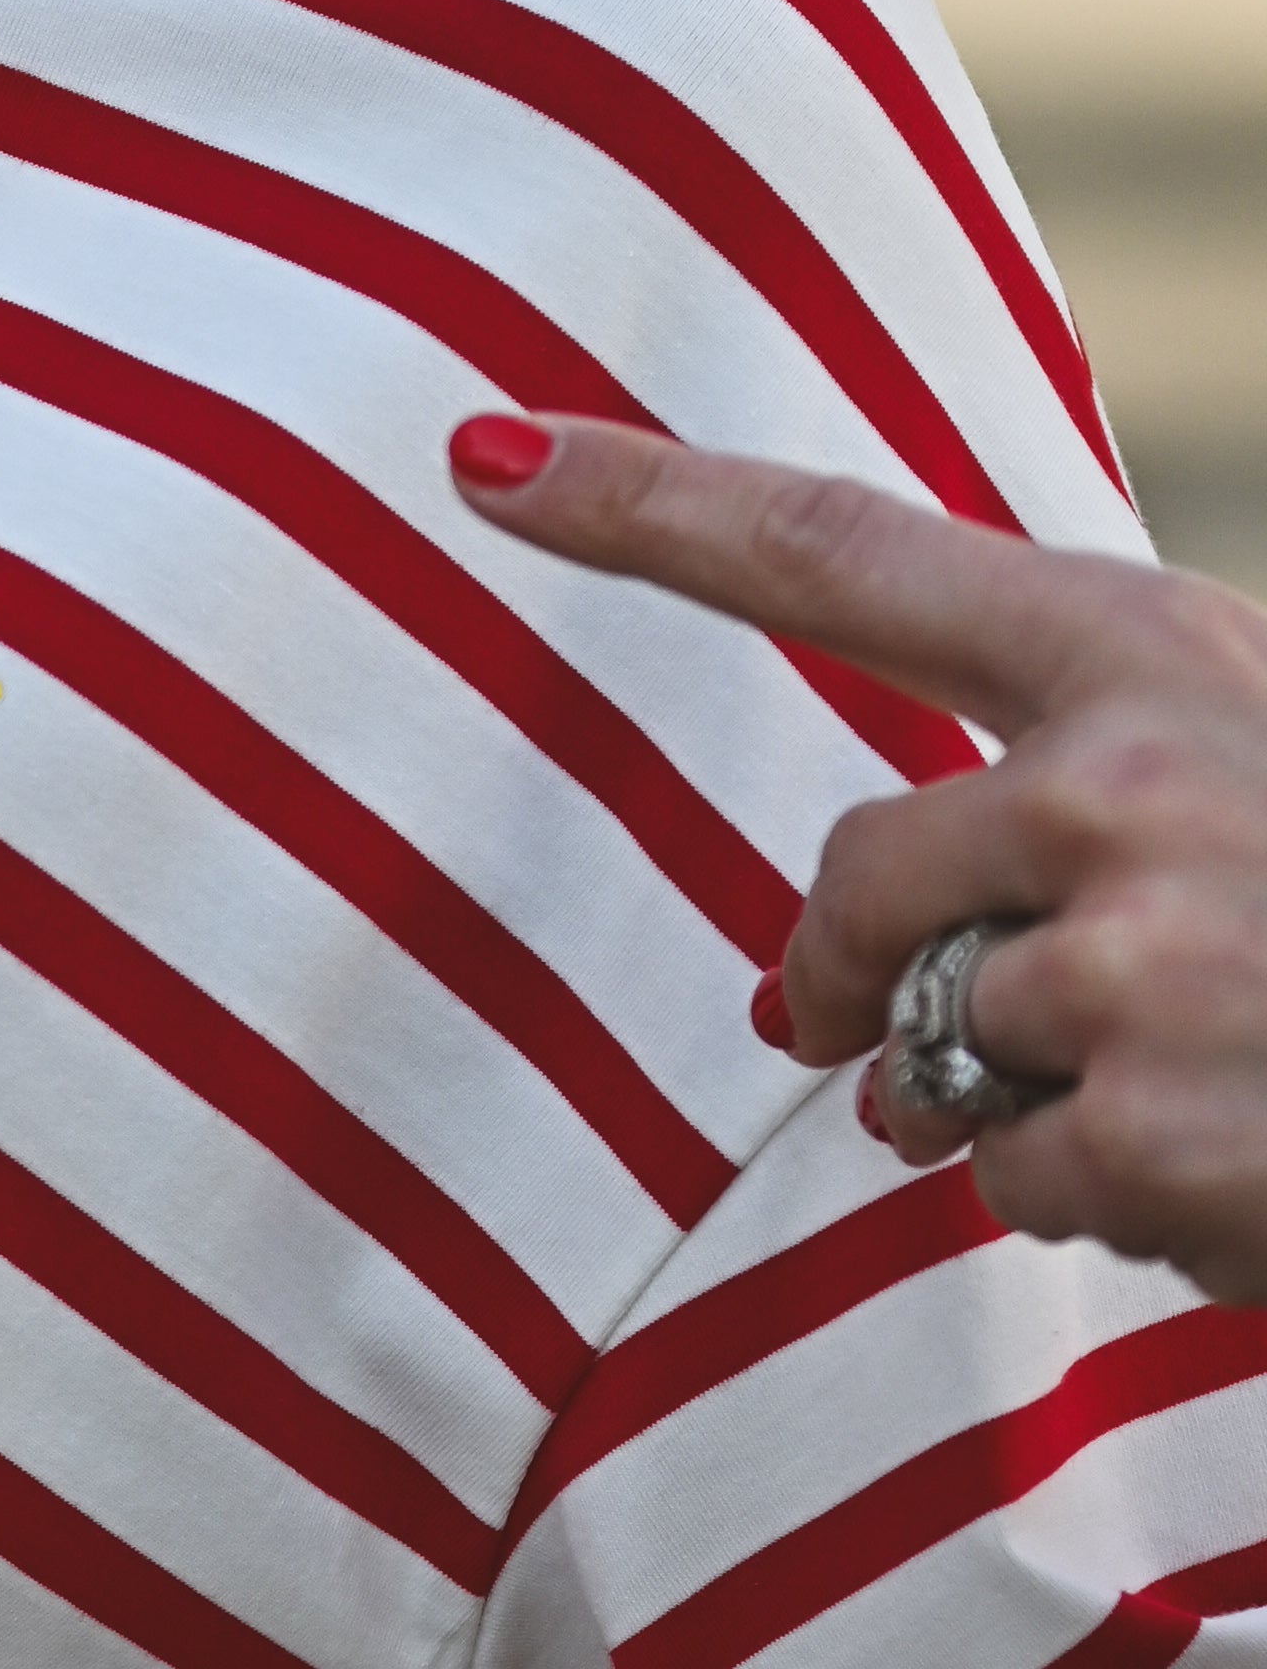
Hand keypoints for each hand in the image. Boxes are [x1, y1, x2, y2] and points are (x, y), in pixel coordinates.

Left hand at [449, 416, 1266, 1296]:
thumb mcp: (1252, 780)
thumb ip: (1067, 808)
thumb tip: (816, 1010)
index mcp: (1150, 650)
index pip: (842, 549)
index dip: (646, 504)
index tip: (479, 456)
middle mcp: (1123, 770)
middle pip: (853, 883)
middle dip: (875, 987)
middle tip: (988, 1043)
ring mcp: (1132, 946)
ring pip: (935, 1059)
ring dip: (1039, 1115)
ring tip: (1226, 1092)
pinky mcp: (1140, 1115)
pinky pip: (1016, 1187)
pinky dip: (1113, 1211)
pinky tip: (1249, 1171)